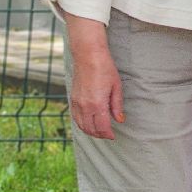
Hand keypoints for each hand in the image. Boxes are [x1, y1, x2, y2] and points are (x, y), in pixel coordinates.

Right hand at [65, 15, 123, 139]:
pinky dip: (82, 124)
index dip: (108, 134)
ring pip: (82, 126)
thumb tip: (119, 119)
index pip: (102, 127)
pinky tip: (88, 123)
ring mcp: (77, 104)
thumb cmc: (105, 68)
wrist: (88, 56)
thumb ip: (117, 105)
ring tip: (98, 131)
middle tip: (107, 135)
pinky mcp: (72, 100)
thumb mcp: (116, 87)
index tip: (113, 136)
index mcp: (98, 104)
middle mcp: (85, 107)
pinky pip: (76, 118)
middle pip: (91, 129)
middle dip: (100, 135)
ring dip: (90, 131)